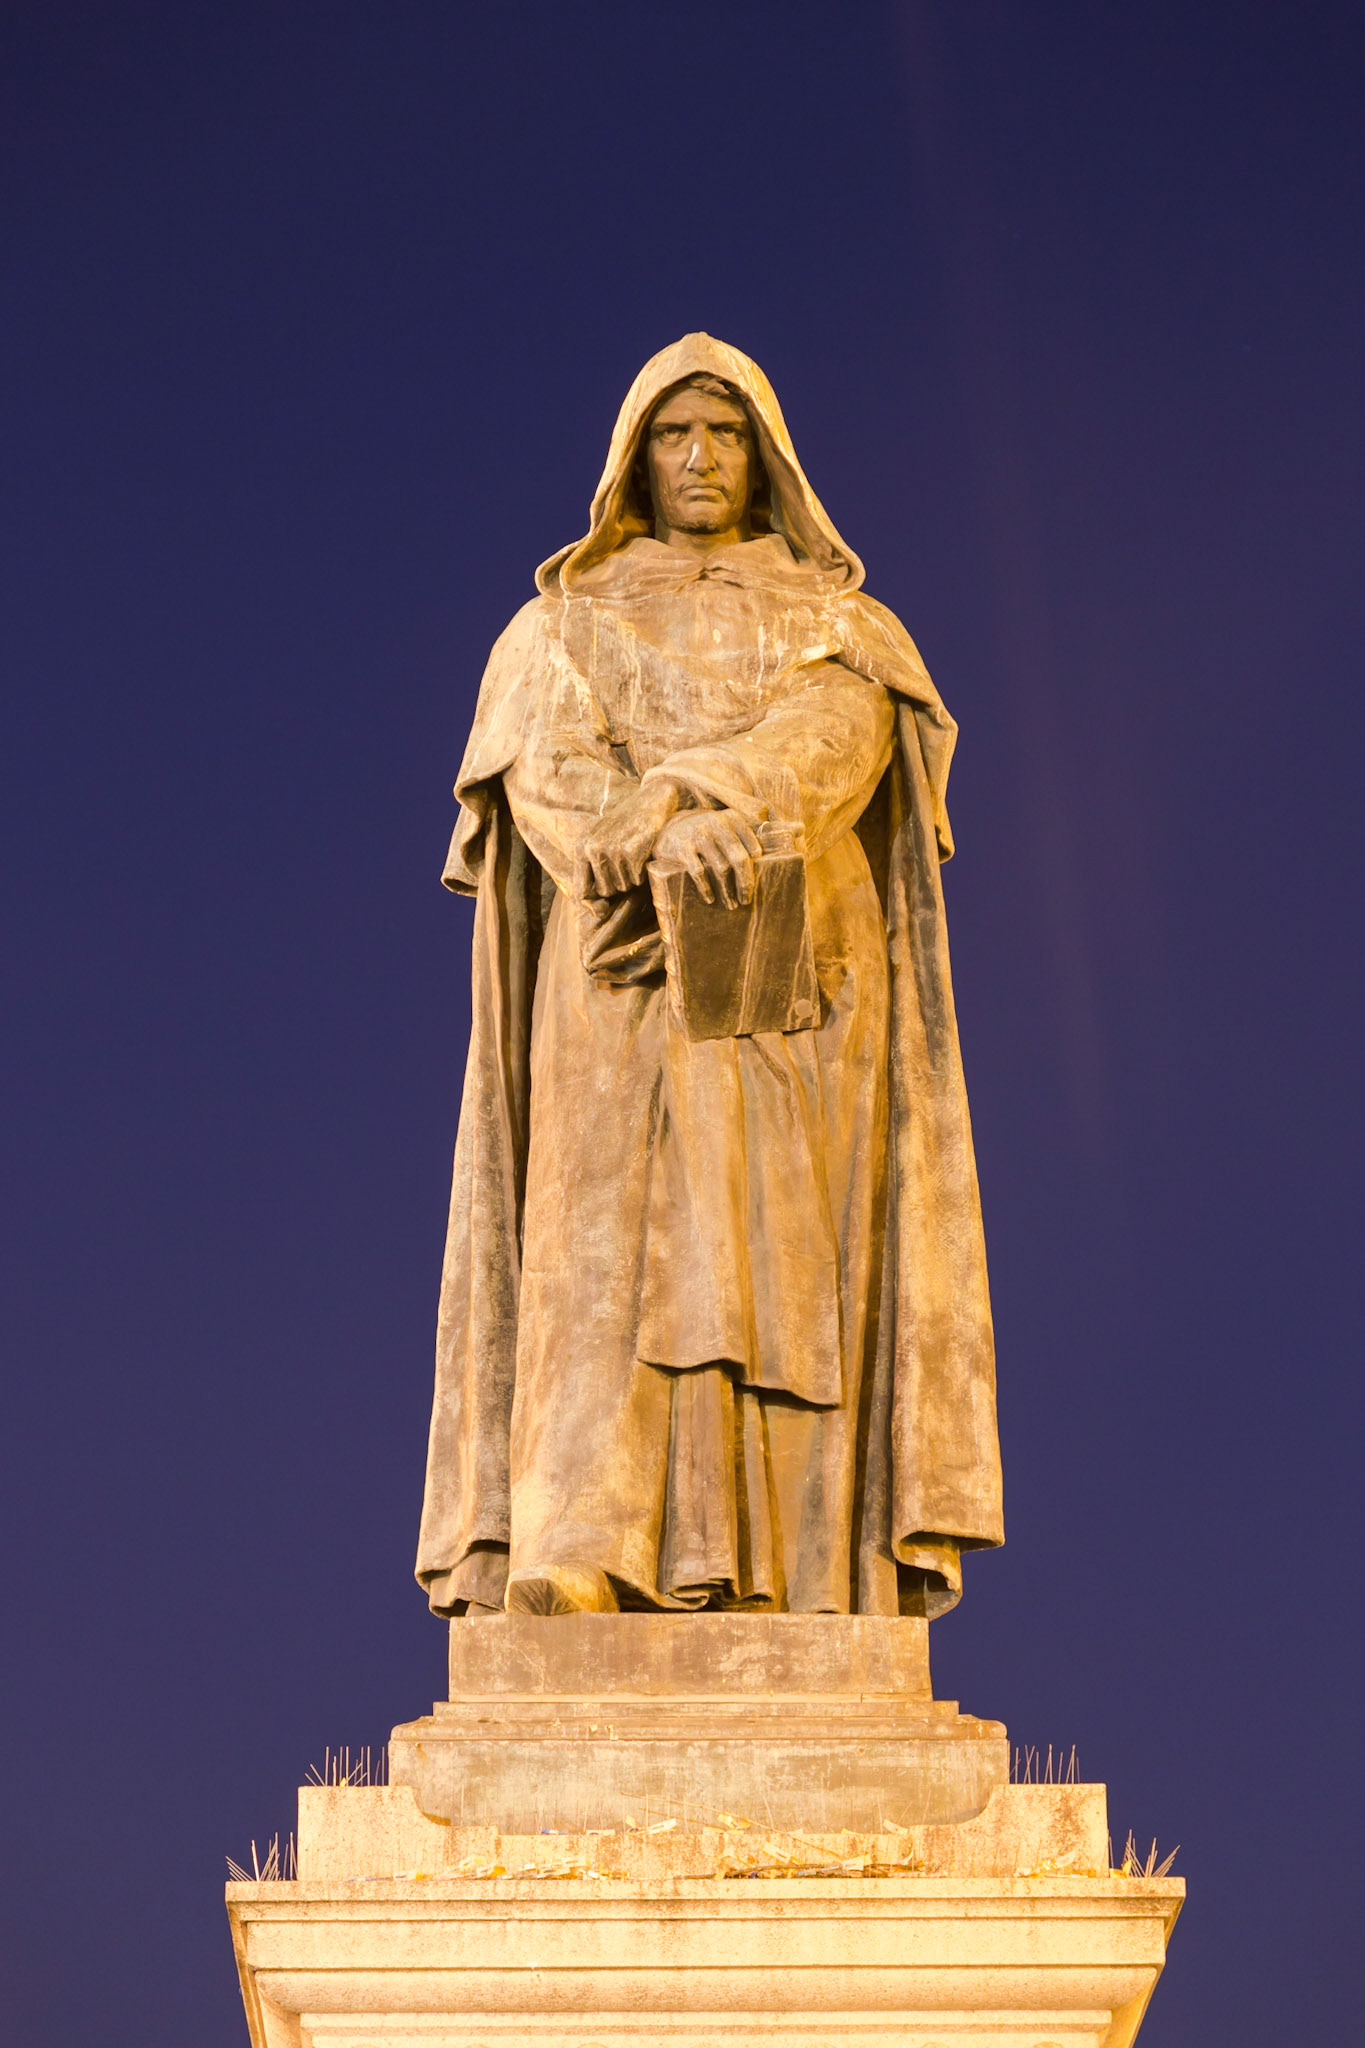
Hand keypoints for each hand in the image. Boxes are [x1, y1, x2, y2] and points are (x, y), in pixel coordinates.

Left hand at [577, 780, 680, 897]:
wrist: (648, 801)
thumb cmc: (625, 827)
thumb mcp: (602, 843)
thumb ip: (595, 874)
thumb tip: (598, 913)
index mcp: (582, 848)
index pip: (581, 891)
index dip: (594, 903)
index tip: (605, 906)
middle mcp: (593, 849)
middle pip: (605, 891)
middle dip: (617, 885)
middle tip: (625, 867)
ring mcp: (612, 850)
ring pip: (623, 887)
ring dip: (631, 879)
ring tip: (634, 858)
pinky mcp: (631, 852)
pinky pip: (636, 879)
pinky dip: (642, 873)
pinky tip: (643, 855)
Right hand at [652, 809, 761, 906]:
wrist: (671, 830)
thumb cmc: (707, 834)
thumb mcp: (726, 827)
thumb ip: (746, 837)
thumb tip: (781, 849)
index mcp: (732, 819)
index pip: (752, 846)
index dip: (755, 869)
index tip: (755, 885)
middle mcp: (717, 823)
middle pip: (739, 859)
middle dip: (745, 883)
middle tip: (746, 900)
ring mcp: (699, 835)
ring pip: (721, 869)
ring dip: (727, 891)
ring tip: (731, 904)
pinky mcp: (682, 847)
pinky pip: (699, 872)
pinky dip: (706, 888)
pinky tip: (710, 899)